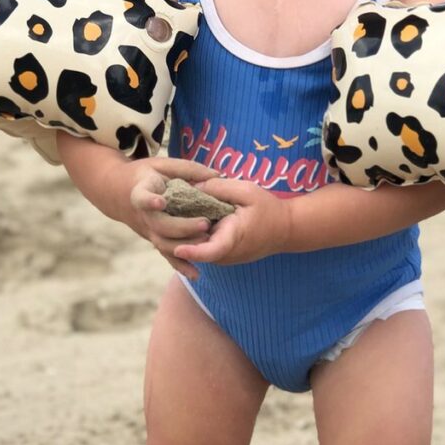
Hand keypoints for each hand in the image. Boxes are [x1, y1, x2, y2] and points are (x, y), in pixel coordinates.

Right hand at [125, 157, 219, 278]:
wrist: (118, 192)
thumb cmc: (146, 175)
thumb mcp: (163, 164)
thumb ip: (189, 169)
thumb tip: (217, 176)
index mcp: (141, 192)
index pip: (142, 198)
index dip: (149, 201)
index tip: (160, 202)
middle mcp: (143, 215)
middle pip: (160, 225)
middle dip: (182, 227)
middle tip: (205, 223)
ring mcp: (147, 230)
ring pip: (163, 243)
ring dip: (185, 245)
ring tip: (207, 241)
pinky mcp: (154, 239)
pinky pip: (167, 254)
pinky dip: (180, 265)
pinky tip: (195, 274)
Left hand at [173, 178, 291, 266]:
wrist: (285, 229)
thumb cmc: (268, 209)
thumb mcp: (246, 190)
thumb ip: (220, 187)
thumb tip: (192, 186)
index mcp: (233, 238)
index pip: (212, 251)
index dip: (193, 252)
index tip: (177, 248)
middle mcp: (226, 254)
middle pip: (197, 250)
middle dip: (178, 238)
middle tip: (159, 220)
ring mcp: (224, 258)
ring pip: (197, 250)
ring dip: (183, 237)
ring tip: (168, 216)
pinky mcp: (222, 256)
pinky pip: (203, 248)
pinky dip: (193, 237)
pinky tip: (183, 219)